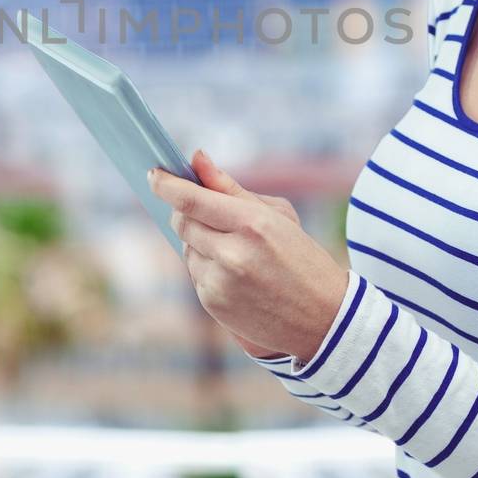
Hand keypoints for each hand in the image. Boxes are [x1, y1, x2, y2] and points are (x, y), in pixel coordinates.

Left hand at [149, 148, 347, 364]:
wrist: (324, 318)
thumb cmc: (303, 258)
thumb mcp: (277, 215)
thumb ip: (231, 187)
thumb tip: (196, 158)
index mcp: (251, 224)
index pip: (191, 199)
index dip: (166, 184)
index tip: (152, 174)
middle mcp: (232, 254)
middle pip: (181, 222)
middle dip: (184, 212)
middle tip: (200, 210)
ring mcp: (220, 282)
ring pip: (186, 248)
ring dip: (199, 242)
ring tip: (235, 250)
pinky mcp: (213, 305)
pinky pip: (195, 274)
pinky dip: (207, 267)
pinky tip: (236, 274)